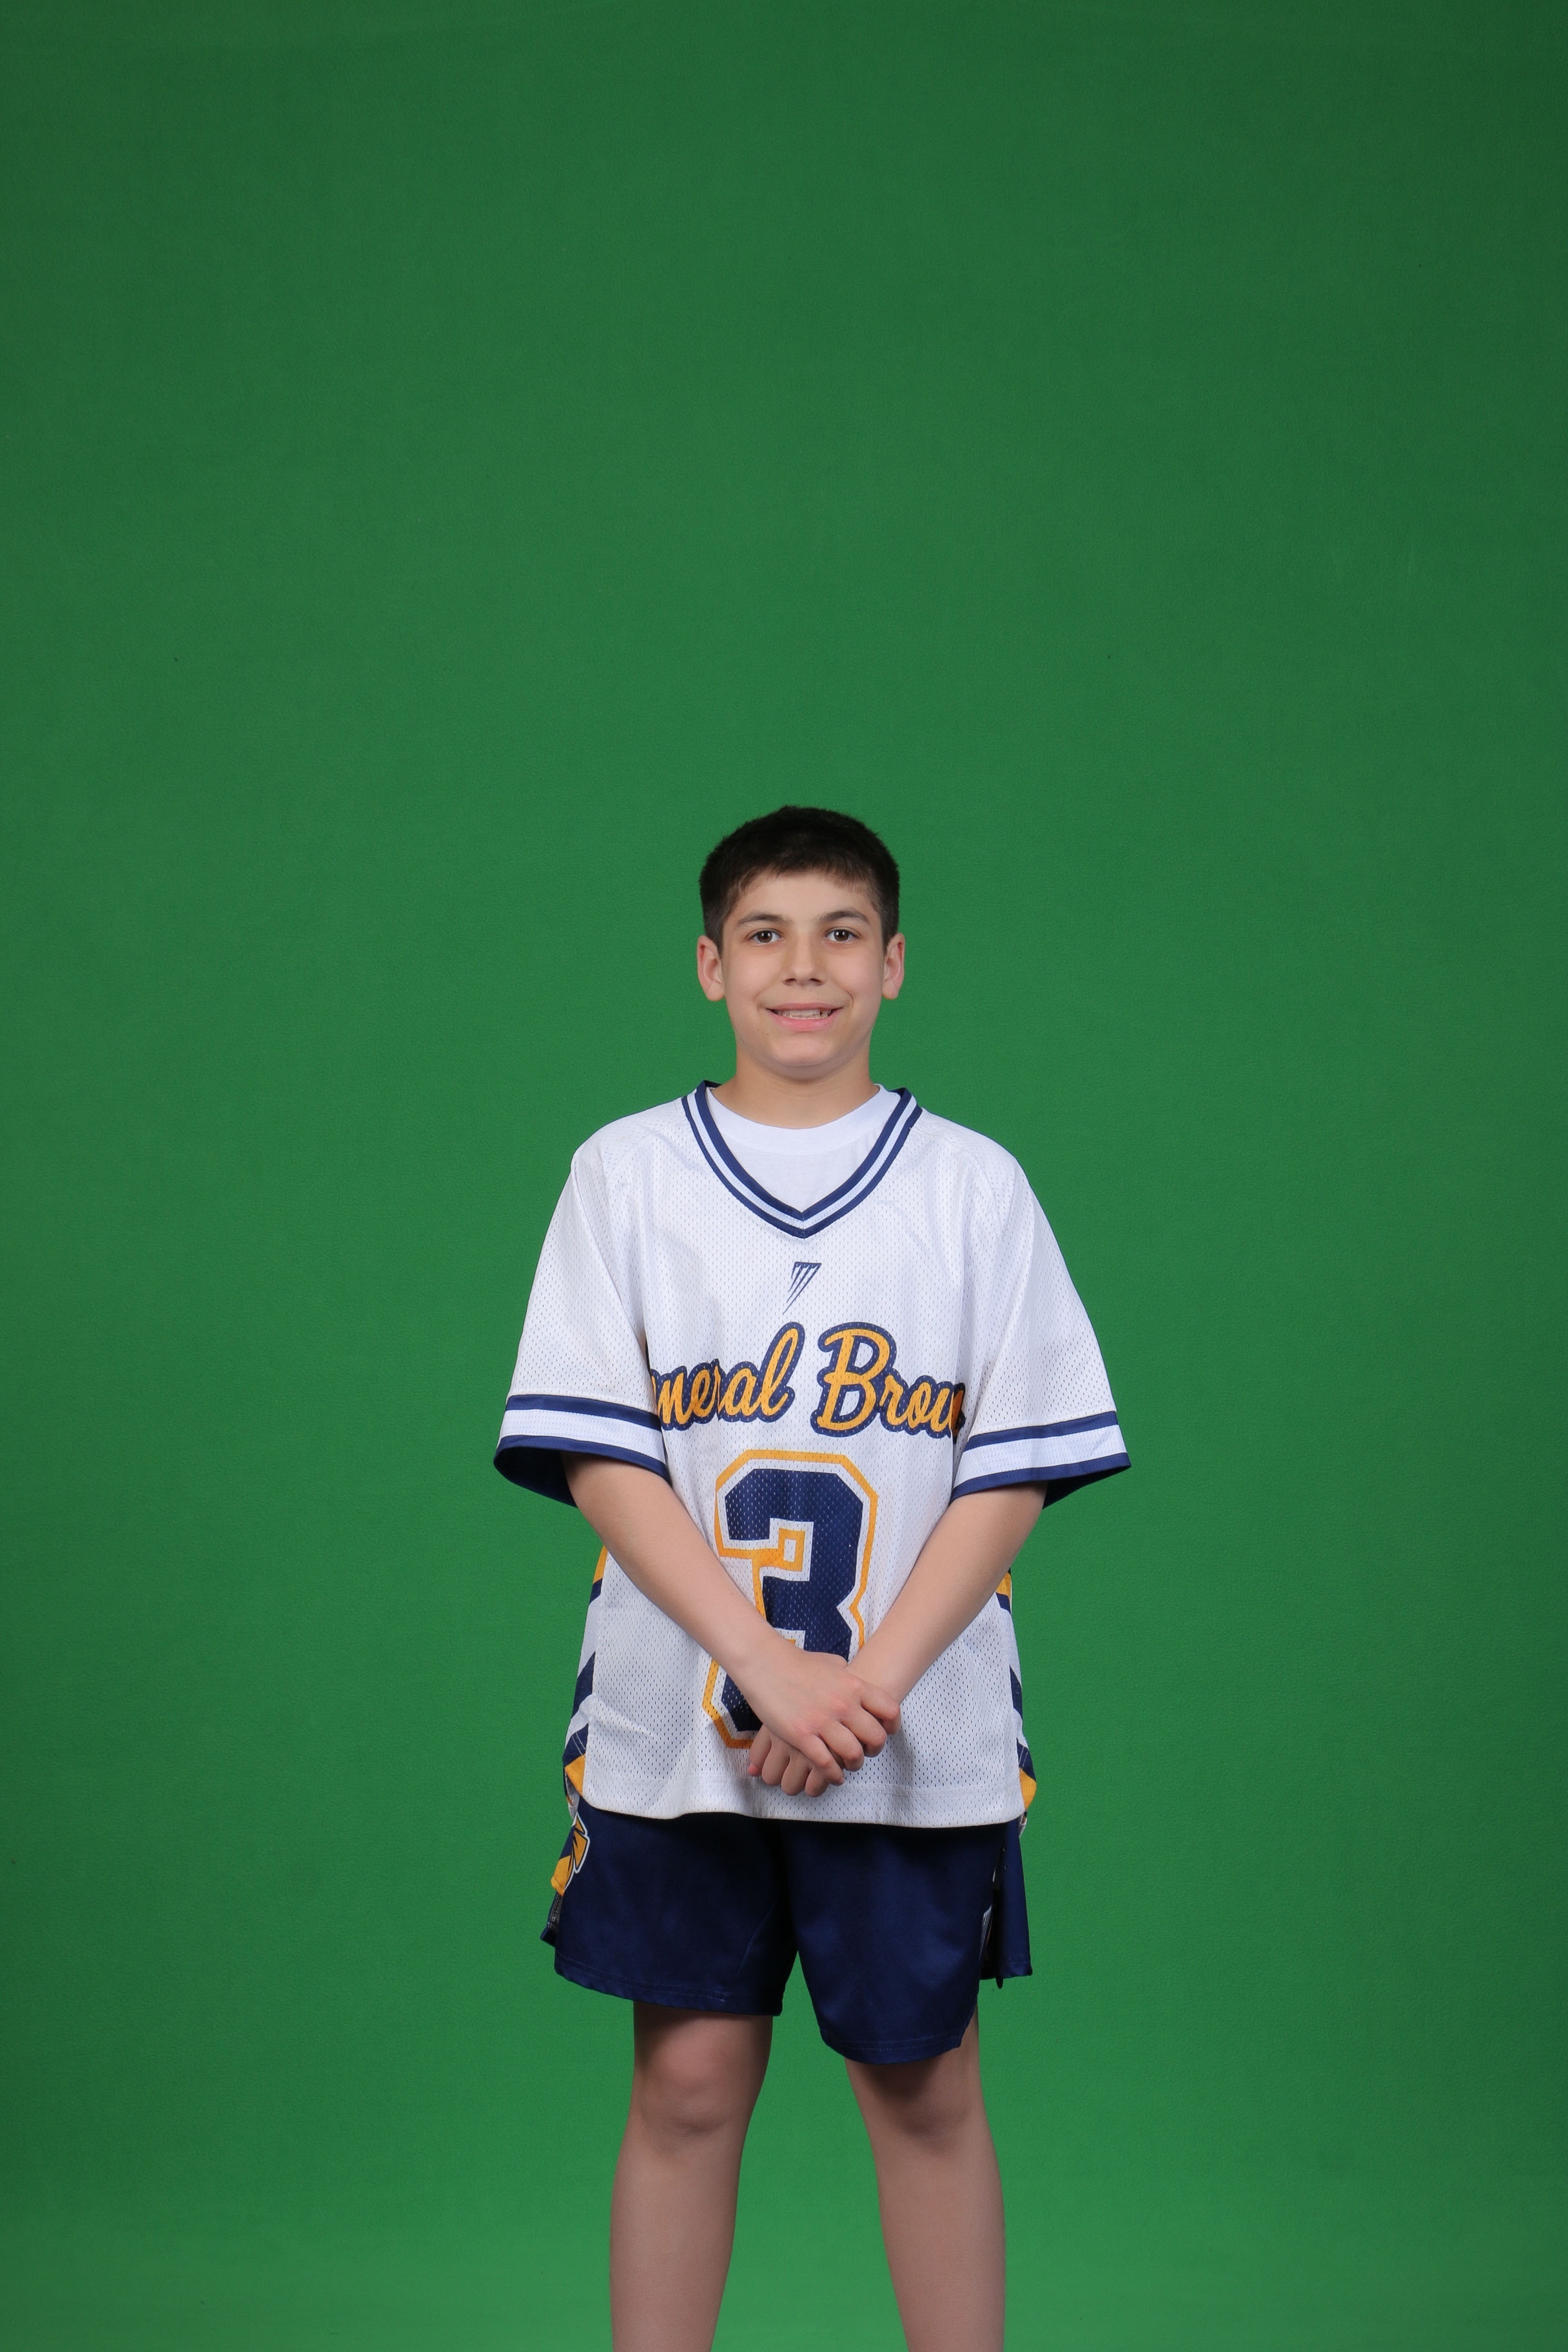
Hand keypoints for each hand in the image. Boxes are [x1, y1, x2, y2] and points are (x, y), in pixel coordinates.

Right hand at [734, 1643, 899, 1788]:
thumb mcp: (830, 1662)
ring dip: (853, 1764)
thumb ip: (846, 1674)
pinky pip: (826, 1764)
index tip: (886, 1732)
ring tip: (848, 1765)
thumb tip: (853, 1676)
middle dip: (874, 1749)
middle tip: (865, 1752)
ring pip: (853, 1754)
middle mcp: (843, 1704)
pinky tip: (832, 1774)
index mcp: (853, 1685)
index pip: (889, 1709)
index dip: (892, 1726)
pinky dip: (833, 1774)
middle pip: (876, 1737)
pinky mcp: (802, 1735)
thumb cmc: (796, 1662)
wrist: (764, 1662)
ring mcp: (823, 1721)